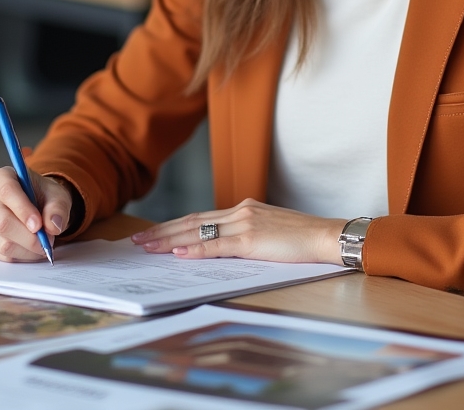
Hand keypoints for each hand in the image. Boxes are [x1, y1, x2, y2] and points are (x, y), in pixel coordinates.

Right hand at [0, 167, 71, 261]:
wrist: (40, 207)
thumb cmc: (45, 197)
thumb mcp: (58, 195)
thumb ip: (58, 208)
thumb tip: (53, 226)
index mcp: (4, 177)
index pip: (7, 191)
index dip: (22, 209)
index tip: (38, 225)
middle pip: (2, 222)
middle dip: (28, 237)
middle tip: (48, 241)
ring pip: (3, 242)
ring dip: (28, 249)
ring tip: (44, 244)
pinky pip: (2, 255)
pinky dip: (22, 256)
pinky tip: (33, 249)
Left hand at [132, 199, 345, 263]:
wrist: (326, 235)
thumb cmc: (303, 238)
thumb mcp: (269, 232)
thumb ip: (246, 236)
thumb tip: (222, 250)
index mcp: (244, 209)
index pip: (201, 216)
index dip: (175, 223)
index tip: (154, 232)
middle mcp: (240, 211)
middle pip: (192, 220)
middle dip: (162, 230)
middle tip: (138, 240)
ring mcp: (245, 223)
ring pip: (198, 230)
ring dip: (168, 238)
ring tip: (147, 246)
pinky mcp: (251, 240)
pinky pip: (216, 245)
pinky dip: (194, 248)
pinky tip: (177, 252)